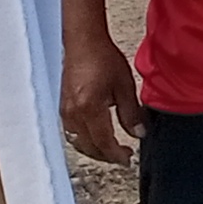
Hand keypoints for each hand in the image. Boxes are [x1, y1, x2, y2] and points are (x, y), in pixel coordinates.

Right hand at [63, 25, 144, 166]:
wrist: (84, 43)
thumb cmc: (104, 59)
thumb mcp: (125, 87)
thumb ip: (132, 114)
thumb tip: (139, 134)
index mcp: (89, 109)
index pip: (102, 142)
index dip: (116, 155)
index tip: (128, 159)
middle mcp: (73, 113)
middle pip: (87, 146)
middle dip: (105, 156)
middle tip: (123, 157)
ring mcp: (65, 110)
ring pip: (77, 142)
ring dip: (94, 150)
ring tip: (111, 150)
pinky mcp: (63, 106)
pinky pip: (71, 132)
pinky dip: (84, 140)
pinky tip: (96, 137)